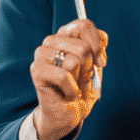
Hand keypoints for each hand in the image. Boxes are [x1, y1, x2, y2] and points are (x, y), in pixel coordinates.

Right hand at [30, 19, 107, 139]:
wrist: (68, 114)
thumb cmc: (81, 88)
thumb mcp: (96, 67)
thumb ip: (100, 49)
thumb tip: (103, 38)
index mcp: (66, 35)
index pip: (84, 24)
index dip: (97, 45)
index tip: (101, 63)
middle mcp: (52, 41)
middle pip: (82, 46)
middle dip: (89, 68)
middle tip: (82, 79)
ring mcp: (42, 54)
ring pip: (73, 60)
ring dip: (79, 80)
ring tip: (73, 86)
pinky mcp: (36, 70)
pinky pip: (63, 75)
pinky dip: (71, 90)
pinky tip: (68, 94)